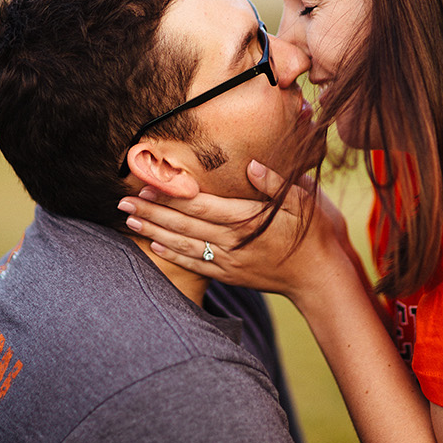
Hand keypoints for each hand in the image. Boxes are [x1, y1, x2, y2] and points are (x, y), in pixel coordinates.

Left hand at [119, 160, 354, 302]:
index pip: (200, 206)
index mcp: (247, 220)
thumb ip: (274, 183)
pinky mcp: (230, 275)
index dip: (171, 197)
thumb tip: (251, 164)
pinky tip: (154, 247)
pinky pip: (195, 265)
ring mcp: (229, 261)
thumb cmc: (313, 234)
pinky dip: (172, 256)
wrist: (319, 277)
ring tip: (130, 222)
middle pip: (184, 225)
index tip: (147, 186)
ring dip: (154, 233)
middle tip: (123, 202)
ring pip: (183, 245)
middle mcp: (233, 242)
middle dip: (152, 213)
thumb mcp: (302, 201)